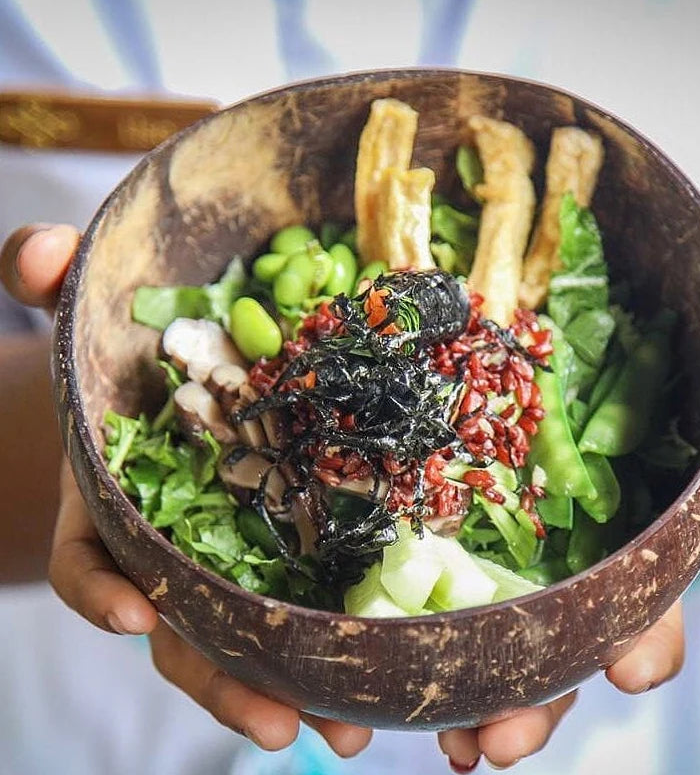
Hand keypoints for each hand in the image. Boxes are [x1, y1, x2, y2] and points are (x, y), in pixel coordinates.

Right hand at [0, 224, 372, 757]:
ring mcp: (226, 552)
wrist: (174, 369)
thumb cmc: (123, 349)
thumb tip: (44, 253)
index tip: (134, 617)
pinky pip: (304, 598)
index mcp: (109, 503)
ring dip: (293, 683)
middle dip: (227, 680)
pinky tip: (375, 672)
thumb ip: (50, 278)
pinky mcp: (285, 542)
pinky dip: (330, 636)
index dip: (103, 593)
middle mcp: (166, 544)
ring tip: (347, 730)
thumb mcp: (85, 307)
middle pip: (186, 628)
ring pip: (250, 634)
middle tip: (283, 726)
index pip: (89, 560)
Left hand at [439, 305, 699, 769]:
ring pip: (514, 648)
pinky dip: (440, 645)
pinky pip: (463, 604)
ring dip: (483, 697)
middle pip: (565, 650)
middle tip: (500, 743)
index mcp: (646, 541)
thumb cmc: (670, 400)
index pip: (654, 602)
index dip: (648, 640)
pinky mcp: (485, 548)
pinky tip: (402, 676)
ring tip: (447, 740)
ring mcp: (538, 570)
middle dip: (541, 701)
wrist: (619, 409)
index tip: (628, 673)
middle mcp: (591, 573)